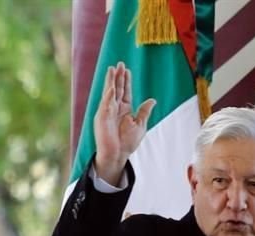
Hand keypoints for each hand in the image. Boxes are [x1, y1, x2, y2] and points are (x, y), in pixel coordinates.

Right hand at [93, 62, 156, 184]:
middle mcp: (115, 108)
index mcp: (124, 109)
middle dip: (118, 76)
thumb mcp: (140, 125)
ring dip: (111, 81)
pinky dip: (109, 96)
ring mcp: (108, 111)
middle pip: (117, 88)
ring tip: (112, 69)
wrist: (118, 154)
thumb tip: (152, 100)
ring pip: (109, 93)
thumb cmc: (127, 142)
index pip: (125, 91)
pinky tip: (112, 87)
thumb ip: (144, 112)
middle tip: (120, 63)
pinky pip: (105, 104)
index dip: (126, 80)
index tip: (127, 69)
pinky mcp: (102, 117)